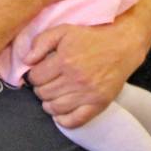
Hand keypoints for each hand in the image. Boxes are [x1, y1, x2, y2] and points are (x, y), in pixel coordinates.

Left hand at [25, 0, 150, 126]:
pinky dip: (63, 119)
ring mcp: (88, 93)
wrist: (124, 44)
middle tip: (48, 82)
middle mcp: (76, 79)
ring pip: (55, 108)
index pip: (35, 77)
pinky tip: (62, 111)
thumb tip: (26, 60)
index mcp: (65, 60)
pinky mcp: (99, 103)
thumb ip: (42, 41)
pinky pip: (75, 121)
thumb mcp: (65, 30)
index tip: (40, 72)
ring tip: (53, 94)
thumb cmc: (92, 37)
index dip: (33, 75)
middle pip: (43, 93)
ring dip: (49, 103)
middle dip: (41, 88)